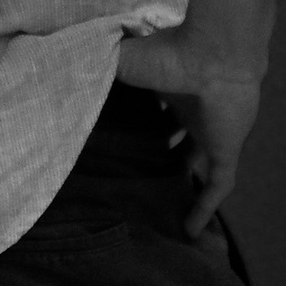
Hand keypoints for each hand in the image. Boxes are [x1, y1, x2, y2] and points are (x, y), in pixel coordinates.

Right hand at [116, 28, 261, 238]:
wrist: (212, 56)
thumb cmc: (164, 53)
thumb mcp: (117, 61)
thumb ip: (95, 71)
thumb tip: (60, 79)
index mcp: (165, 86)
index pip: (151, 107)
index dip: (138, 119)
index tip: (116, 133)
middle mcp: (188, 109)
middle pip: (173, 134)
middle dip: (159, 149)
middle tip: (134, 168)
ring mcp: (209, 132)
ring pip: (195, 161)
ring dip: (181, 178)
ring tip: (158, 199)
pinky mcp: (226, 150)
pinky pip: (217, 186)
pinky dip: (204, 207)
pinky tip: (188, 231)